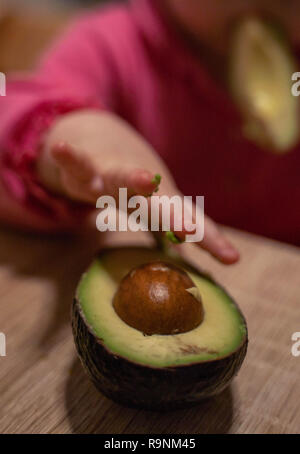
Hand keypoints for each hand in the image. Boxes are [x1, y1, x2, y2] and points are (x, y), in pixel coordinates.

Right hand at [37, 110, 238, 263]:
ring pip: (124, 178)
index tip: (232, 259)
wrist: (107, 143)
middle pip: (163, 205)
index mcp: (163, 202)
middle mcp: (144, 189)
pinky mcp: (87, 168)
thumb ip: (171, 231)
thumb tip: (188, 258)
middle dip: (177, 217)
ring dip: (134, 179)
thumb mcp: (154, 211)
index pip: (192, 223)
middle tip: (190, 230)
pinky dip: (71, 157)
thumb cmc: (136, 187)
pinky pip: (78, 164)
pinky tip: (61, 150)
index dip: (211, 240)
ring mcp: (115, 176)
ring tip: (145, 180)